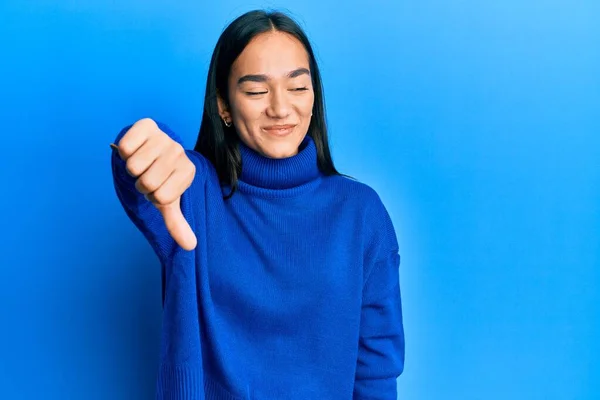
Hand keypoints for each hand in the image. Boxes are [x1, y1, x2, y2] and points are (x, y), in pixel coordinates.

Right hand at [111, 118, 196, 249]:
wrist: (151, 148)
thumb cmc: (160, 177)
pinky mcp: (147, 125)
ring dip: (132, 168)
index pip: (160, 197)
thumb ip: (177, 223)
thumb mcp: (168, 201)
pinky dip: (124, 152)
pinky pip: (126, 147)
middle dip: (141, 183)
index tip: (158, 187)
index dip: (152, 196)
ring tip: (141, 163)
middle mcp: (179, 152)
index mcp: (188, 171)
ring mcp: (164, 137)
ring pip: (134, 166)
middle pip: (147, 182)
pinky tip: (134, 149)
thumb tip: (190, 246)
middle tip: (147, 175)